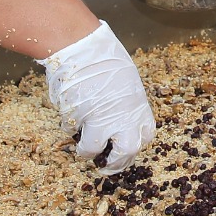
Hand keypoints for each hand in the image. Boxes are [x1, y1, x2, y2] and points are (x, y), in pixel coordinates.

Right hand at [37, 22, 154, 174]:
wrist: (82, 48)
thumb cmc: (105, 57)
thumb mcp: (126, 80)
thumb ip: (125, 102)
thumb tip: (119, 115)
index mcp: (138, 107)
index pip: (145, 136)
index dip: (136, 143)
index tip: (128, 145)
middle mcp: (122, 118)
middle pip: (125, 152)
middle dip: (115, 163)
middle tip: (105, 166)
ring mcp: (98, 120)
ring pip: (92, 149)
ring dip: (86, 151)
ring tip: (82, 149)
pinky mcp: (76, 119)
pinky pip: (72, 131)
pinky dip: (70, 127)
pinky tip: (69, 114)